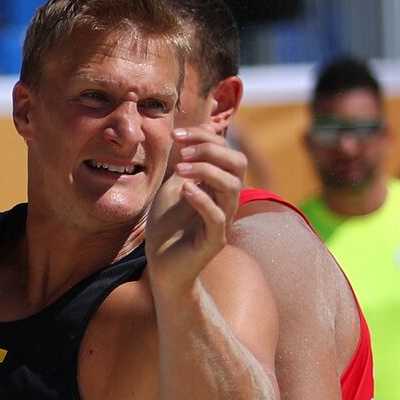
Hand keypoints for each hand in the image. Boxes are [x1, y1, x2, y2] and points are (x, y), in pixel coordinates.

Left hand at [146, 128, 245, 293]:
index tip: (176, 134)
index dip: (204, 137)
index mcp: (218, 184)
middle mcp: (226, 199)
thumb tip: (188, 137)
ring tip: (179, 168)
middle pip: (237, 163)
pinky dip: (203, 200)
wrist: (162, 265)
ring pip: (232, 186)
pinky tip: (185, 190)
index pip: (225, 150)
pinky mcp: (214, 241)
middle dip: (211, 149)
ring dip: (206, 171)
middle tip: (181, 150)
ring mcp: (223, 220)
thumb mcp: (172, 188)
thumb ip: (183, 166)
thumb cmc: (168, 226)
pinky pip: (218, 217)